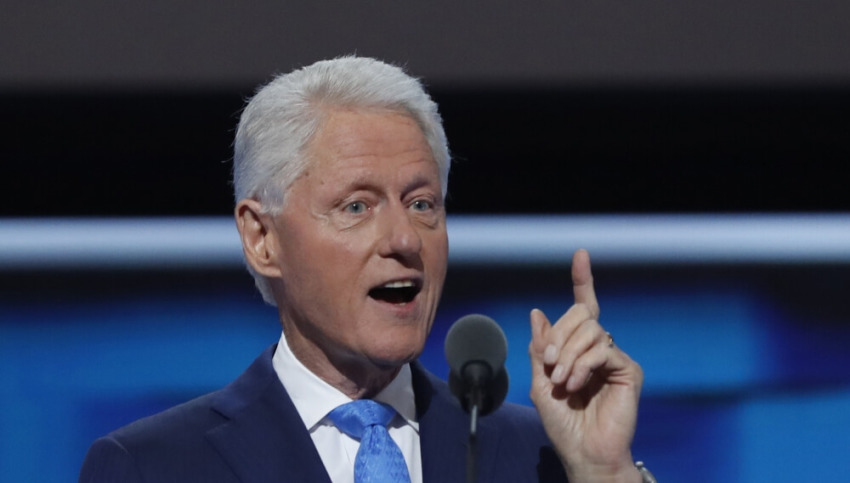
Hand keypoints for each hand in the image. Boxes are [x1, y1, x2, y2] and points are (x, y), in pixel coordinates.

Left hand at [528, 249, 642, 482]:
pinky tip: (575, 384)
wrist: (583, 452)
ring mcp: (615, 358)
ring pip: (591, 330)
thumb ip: (540, 348)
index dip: (582, 280)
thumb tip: (538, 312)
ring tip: (561, 381)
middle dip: (559, 335)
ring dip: (568, 354)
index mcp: (577, 349)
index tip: (580, 255)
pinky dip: (583, 364)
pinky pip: (603, 349)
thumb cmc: (562, 423)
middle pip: (581, 315)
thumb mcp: (540, 382)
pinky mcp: (629, 370)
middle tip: (549, 363)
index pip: (582, 308)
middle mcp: (598, 348)